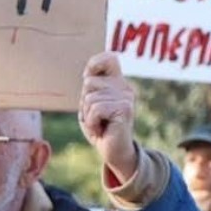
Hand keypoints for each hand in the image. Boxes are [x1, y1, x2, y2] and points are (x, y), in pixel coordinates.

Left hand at [79, 52, 138, 179]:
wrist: (114, 152)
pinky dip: (92, 123)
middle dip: (84, 102)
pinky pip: (95, 109)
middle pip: (89, 82)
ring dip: (88, 115)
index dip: (95, 63)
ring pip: (90, 98)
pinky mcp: (125, 109)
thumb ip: (90, 89)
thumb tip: (87, 76)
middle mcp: (125, 88)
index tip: (87, 77)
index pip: (109, 58)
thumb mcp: (91, 105)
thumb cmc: (100, 128)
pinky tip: (101, 130)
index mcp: (117, 83)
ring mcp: (126, 98)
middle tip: (95, 116)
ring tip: (99, 124)